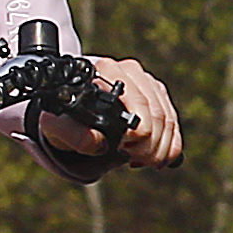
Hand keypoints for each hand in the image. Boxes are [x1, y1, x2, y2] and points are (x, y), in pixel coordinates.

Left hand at [29, 53, 179, 176]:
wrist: (71, 111)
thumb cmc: (63, 117)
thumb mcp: (57, 127)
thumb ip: (74, 135)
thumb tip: (99, 143)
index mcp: (108, 70)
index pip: (139, 102)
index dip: (138, 132)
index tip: (124, 149)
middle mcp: (131, 71)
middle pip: (156, 113)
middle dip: (149, 144)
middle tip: (132, 159)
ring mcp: (147, 82)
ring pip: (168, 119)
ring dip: (159, 149)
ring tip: (141, 161)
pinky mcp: (158, 96)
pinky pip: (174, 124)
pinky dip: (169, 147)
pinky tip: (156, 160)